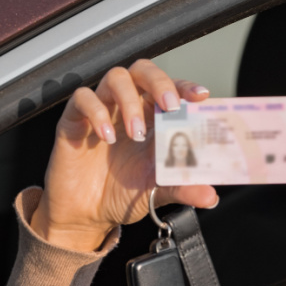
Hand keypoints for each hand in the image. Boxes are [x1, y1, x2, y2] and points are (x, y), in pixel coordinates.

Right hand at [30, 60, 217, 250]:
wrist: (87, 213)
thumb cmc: (124, 192)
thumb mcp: (157, 191)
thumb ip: (183, 187)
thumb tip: (211, 195)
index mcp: (154, 118)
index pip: (172, 88)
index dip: (185, 86)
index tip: (201, 96)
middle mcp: (129, 107)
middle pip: (144, 71)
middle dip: (159, 82)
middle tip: (169, 105)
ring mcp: (102, 109)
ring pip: (116, 77)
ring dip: (130, 100)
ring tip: (136, 133)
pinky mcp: (74, 119)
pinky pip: (83, 98)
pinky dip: (97, 112)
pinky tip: (106, 137)